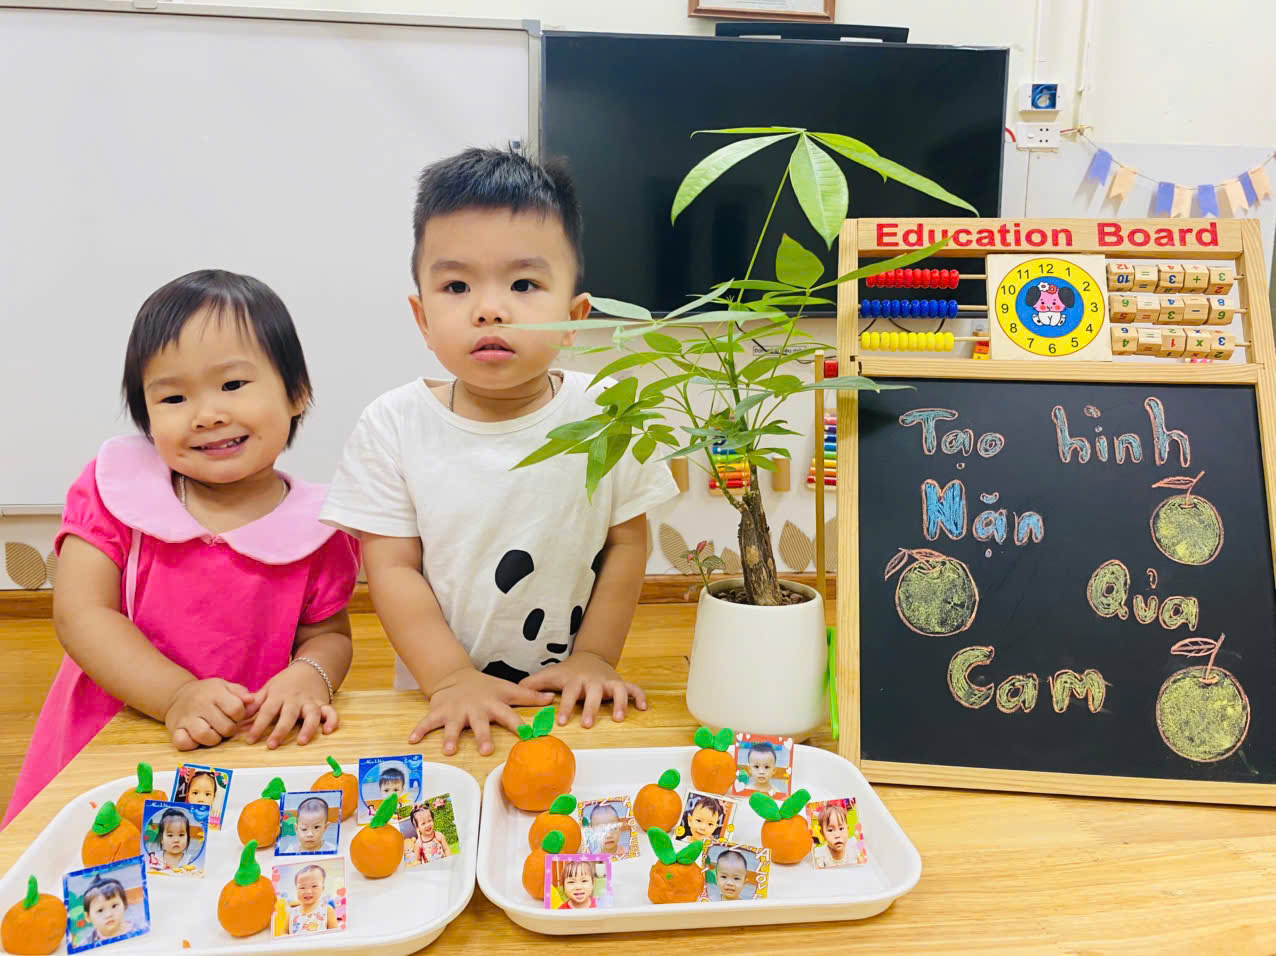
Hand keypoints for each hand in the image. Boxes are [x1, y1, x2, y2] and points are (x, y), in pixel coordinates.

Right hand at [163, 678, 254, 750]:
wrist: (178, 694)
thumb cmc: (208, 693)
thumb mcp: (225, 686)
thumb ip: (241, 693)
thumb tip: (252, 700)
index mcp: (215, 692)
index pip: (236, 709)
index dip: (240, 716)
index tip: (235, 715)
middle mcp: (200, 704)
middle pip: (225, 727)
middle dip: (229, 729)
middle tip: (224, 725)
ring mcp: (186, 718)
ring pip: (206, 736)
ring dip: (213, 739)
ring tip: (213, 732)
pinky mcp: (175, 729)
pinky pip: (183, 743)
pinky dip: (192, 744)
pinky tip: (196, 737)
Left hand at [242, 662, 338, 748]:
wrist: (310, 668)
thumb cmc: (285, 683)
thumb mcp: (268, 688)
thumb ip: (255, 702)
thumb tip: (238, 715)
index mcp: (279, 695)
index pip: (267, 711)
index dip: (258, 726)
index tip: (250, 740)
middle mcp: (295, 699)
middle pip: (288, 714)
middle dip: (280, 730)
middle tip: (272, 745)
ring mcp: (311, 701)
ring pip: (311, 714)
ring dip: (307, 728)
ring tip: (301, 741)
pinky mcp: (323, 703)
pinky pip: (331, 711)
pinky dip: (332, 720)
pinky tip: (328, 731)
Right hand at [411, 666, 553, 755]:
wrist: (455, 676)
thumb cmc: (485, 687)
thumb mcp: (507, 689)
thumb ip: (529, 697)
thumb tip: (551, 699)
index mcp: (493, 704)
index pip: (509, 715)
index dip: (520, 726)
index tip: (529, 736)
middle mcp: (475, 709)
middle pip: (480, 723)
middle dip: (483, 736)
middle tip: (487, 750)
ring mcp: (455, 711)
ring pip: (452, 725)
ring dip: (450, 737)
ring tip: (449, 750)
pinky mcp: (439, 712)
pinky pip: (427, 722)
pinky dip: (419, 730)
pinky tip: (412, 740)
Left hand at [519, 651, 645, 728]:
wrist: (590, 656)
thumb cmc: (568, 672)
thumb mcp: (551, 675)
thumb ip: (534, 684)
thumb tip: (515, 693)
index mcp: (575, 680)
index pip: (569, 693)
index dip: (565, 707)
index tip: (561, 722)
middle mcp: (593, 681)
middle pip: (594, 693)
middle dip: (591, 708)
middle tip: (587, 724)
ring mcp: (609, 682)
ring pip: (618, 689)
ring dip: (619, 702)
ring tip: (619, 718)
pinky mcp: (621, 683)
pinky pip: (634, 688)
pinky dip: (640, 696)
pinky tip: (644, 708)